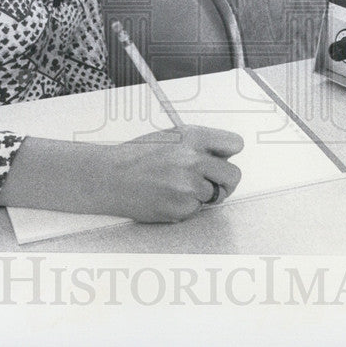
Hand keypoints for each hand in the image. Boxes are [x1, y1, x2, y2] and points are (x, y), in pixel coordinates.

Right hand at [105, 125, 243, 222]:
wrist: (110, 177)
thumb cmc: (138, 156)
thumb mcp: (172, 136)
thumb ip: (200, 144)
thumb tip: (224, 157)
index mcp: (193, 137)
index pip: (235, 144)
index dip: (228, 154)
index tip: (222, 159)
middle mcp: (193, 160)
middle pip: (234, 175)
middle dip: (223, 180)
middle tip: (207, 180)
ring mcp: (188, 186)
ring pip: (217, 195)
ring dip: (203, 194)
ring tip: (179, 186)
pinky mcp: (181, 207)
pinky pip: (198, 210)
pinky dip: (187, 206)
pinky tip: (168, 196)